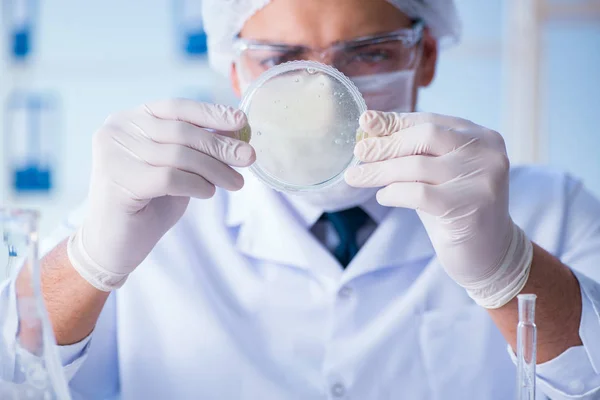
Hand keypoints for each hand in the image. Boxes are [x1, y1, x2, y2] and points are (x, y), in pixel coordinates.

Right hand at [68, 99, 253, 290]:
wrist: (114, 245)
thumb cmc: (149, 202)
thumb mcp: (176, 166)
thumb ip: (196, 146)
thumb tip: (237, 129)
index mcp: (129, 119)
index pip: (176, 107)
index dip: (211, 113)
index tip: (242, 121)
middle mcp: (116, 130)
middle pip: (181, 131)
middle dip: (220, 145)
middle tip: (249, 157)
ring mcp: (113, 154)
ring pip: (179, 155)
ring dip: (215, 169)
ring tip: (234, 182)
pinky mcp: (118, 181)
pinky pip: (170, 178)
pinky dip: (196, 185)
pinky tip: (207, 192)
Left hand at [345, 111, 532, 307]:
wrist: (490, 255)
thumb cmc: (456, 209)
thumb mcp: (434, 174)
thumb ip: (411, 152)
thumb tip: (369, 128)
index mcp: (480, 136)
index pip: (430, 120)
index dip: (395, 122)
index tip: (365, 122)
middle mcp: (486, 152)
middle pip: (425, 135)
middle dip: (386, 144)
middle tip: (358, 151)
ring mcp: (483, 178)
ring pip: (417, 166)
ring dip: (380, 171)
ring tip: (355, 177)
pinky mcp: (471, 206)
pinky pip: (419, 193)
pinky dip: (395, 193)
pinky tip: (383, 196)